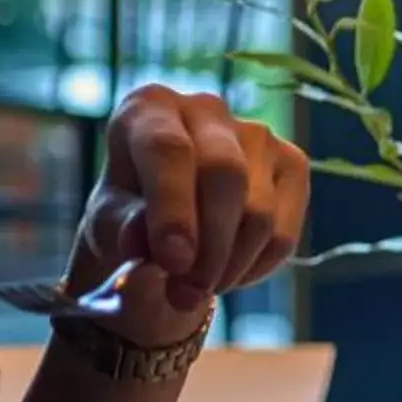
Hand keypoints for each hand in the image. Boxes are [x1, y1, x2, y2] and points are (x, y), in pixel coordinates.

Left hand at [71, 87, 310, 348]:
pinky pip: (284, 233)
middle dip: (208, 247)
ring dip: (227, 267)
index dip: (173, 210)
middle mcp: (206, 108)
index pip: (167, 149)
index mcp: (148, 109)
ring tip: (197, 287)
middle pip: (224, 176)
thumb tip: (143, 243)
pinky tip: (227, 274)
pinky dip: (254, 268)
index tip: (172, 263)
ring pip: (258, 213)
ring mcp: (258, 134)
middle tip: (185, 293)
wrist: (166, 229)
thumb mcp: (108, 227)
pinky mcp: (293, 165)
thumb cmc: (128, 219)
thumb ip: (121, 230)